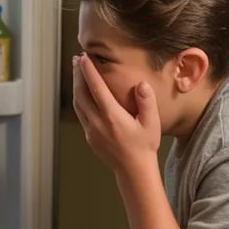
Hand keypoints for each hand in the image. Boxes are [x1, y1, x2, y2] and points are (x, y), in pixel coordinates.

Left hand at [71, 54, 160, 172]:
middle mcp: (98, 123)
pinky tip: (82, 93)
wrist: (133, 170)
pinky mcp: (89, 136)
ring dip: (76, 86)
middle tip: (77, 59)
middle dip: (78, 75)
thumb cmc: (145, 146)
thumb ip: (147, 102)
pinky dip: (79, 99)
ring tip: (77, 72)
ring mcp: (91, 130)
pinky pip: (80, 113)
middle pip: (81, 94)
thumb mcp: (152, 124)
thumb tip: (141, 84)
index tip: (84, 57)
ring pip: (78, 103)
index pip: (97, 89)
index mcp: (112, 117)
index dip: (89, 72)